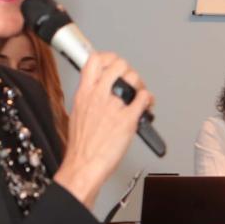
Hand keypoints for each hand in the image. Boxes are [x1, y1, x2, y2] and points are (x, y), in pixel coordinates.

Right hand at [54, 52, 152, 207]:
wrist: (83, 166)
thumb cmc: (81, 147)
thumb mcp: (77, 114)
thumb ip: (89, 98)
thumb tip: (98, 92)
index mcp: (84, 93)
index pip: (94, 60)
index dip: (107, 57)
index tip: (112, 62)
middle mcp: (98, 96)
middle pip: (118, 63)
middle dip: (128, 69)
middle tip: (130, 79)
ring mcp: (113, 106)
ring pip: (133, 78)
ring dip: (140, 84)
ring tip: (140, 94)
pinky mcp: (127, 119)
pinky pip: (143, 99)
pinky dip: (147, 99)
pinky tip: (145, 105)